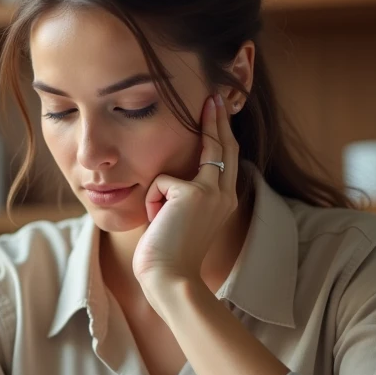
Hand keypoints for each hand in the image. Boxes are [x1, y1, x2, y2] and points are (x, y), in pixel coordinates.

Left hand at [132, 94, 238, 301]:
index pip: (225, 158)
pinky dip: (150, 202)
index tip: (216, 110)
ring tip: (159, 223)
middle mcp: (224, 193)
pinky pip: (159, 181)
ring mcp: (211, 191)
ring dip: (162, 193)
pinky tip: (156, 222)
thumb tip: (168, 180)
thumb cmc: (167, 254)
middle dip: (216, 119)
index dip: (221, 133)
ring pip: (192, 160)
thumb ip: (181, 196)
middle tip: (212, 96)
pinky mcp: (191, 192)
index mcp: (224, 200)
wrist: (170, 278)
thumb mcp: (179, 219)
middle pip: (222, 146)